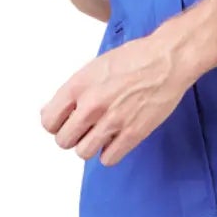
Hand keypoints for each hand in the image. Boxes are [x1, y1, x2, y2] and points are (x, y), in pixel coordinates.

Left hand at [40, 29, 191, 167]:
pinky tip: (115, 140)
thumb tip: (54, 109)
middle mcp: (91, 105)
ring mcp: (112, 121)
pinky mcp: (132, 133)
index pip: (49, 121)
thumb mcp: (94, 68)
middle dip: (72, 136)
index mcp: (78, 86)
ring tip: (100, 135)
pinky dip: (109, 153)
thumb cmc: (135, 58)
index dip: (56, 124)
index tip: (65, 123)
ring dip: (90, 146)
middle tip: (84, 129)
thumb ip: (74, 91)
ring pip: (83, 152)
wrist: (167, 60)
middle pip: (64, 140)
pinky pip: (108, 159)